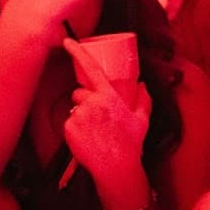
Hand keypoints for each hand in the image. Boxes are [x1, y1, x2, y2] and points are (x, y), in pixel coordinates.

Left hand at [63, 39, 150, 182]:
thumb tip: (143, 85)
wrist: (116, 168)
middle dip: (85, 101)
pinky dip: (75, 129)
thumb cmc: (130, 145)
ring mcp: (79, 115)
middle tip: (97, 119)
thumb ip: (143, 100)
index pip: (91, 69)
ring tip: (94, 132)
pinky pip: (68, 123)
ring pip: (74, 109)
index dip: (78, 52)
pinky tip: (87, 139)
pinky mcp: (68, 128)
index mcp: (109, 97)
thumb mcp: (141, 121)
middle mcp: (92, 103)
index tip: (67, 41)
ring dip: (81, 116)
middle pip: (79, 93)